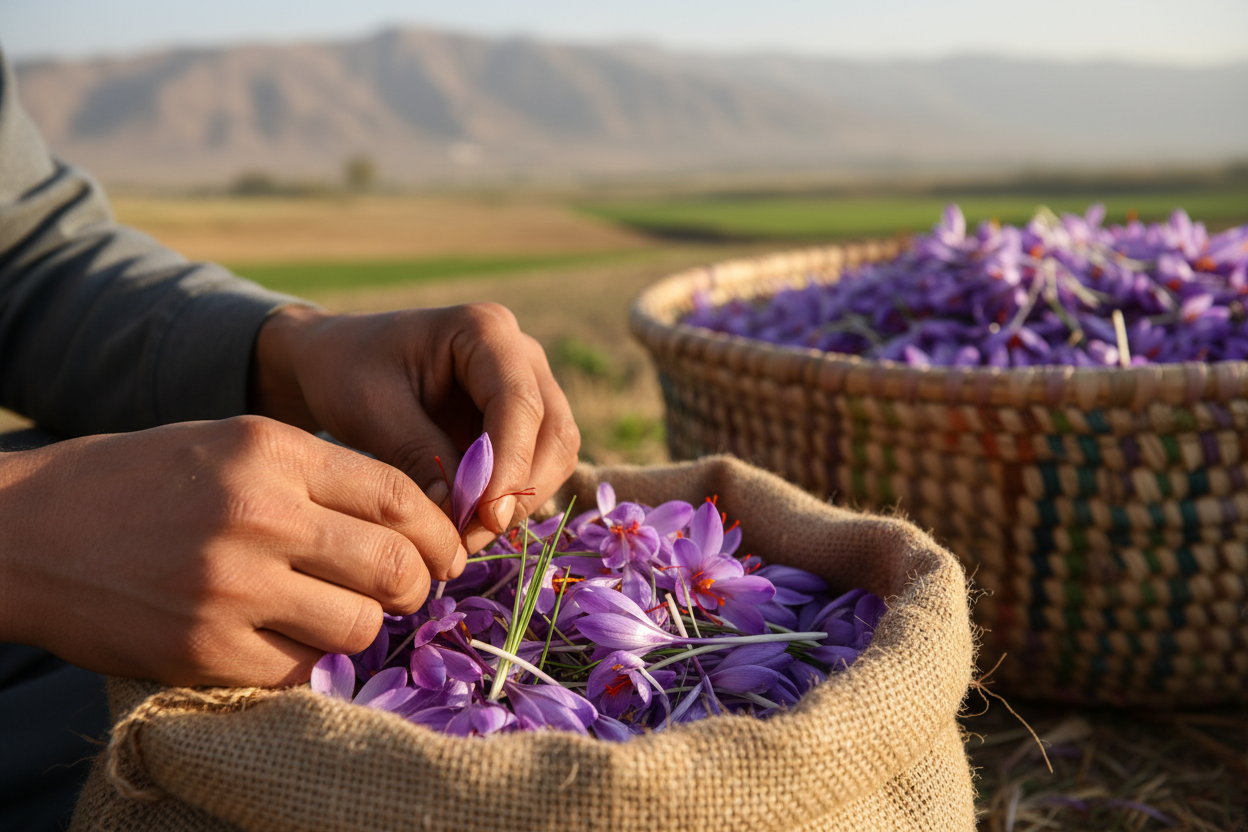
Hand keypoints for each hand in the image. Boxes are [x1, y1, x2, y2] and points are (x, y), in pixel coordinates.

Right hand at [0, 417, 463, 686]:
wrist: (30, 531)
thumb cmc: (143, 480)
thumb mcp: (233, 444)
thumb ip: (319, 475)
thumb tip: (410, 523)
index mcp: (272, 451)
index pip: (399, 495)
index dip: (437, 530)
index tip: (444, 551)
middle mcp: (259, 514)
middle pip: (393, 565)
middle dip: (417, 585)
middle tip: (408, 592)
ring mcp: (230, 586)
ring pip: (358, 625)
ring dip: (365, 626)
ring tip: (340, 614)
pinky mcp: (203, 648)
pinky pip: (300, 668)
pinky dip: (307, 659)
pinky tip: (287, 638)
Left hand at [249, 303, 580, 551]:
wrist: (338, 364)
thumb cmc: (348, 373)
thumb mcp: (371, 411)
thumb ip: (418, 455)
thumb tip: (460, 514)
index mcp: (485, 330)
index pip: (519, 402)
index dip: (509, 465)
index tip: (483, 518)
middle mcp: (521, 355)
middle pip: (553, 432)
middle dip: (519, 490)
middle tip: (469, 537)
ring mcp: (530, 388)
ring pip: (555, 455)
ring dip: (519, 502)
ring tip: (463, 535)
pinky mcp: (523, 423)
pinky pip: (538, 468)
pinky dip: (510, 501)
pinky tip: (468, 523)